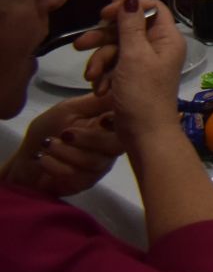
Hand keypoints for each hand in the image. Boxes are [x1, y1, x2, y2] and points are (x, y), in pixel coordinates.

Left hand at [4, 95, 123, 196]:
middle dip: (89, 139)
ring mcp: (99, 167)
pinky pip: (78, 177)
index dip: (120, 123)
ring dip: (66, 152)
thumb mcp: (70, 108)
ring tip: (47, 144)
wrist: (25, 158)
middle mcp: (111, 146)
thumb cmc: (48, 130)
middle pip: (116, 146)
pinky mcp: (84, 183)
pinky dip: (56, 166)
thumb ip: (98, 100)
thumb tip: (122, 88)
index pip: (128, 123)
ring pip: (95, 162)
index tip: (101, 120)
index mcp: (111, 126)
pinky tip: (43, 158)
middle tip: (65, 133)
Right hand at [75, 0, 188, 143]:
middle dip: (103, 38)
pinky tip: (99, 88)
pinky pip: (114, 66)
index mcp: (167, 37)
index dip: (126, 6)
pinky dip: (104, 75)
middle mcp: (158, 46)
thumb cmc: (142, 93)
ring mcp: (144, 62)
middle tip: (81, 45)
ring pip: (117, 48)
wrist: (144, 134)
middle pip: (127, 27)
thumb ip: (130, 24)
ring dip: (100, 61)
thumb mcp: (134, 55)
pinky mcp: (132, 77)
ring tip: (92, 77)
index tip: (104, 13)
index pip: (150, 7)